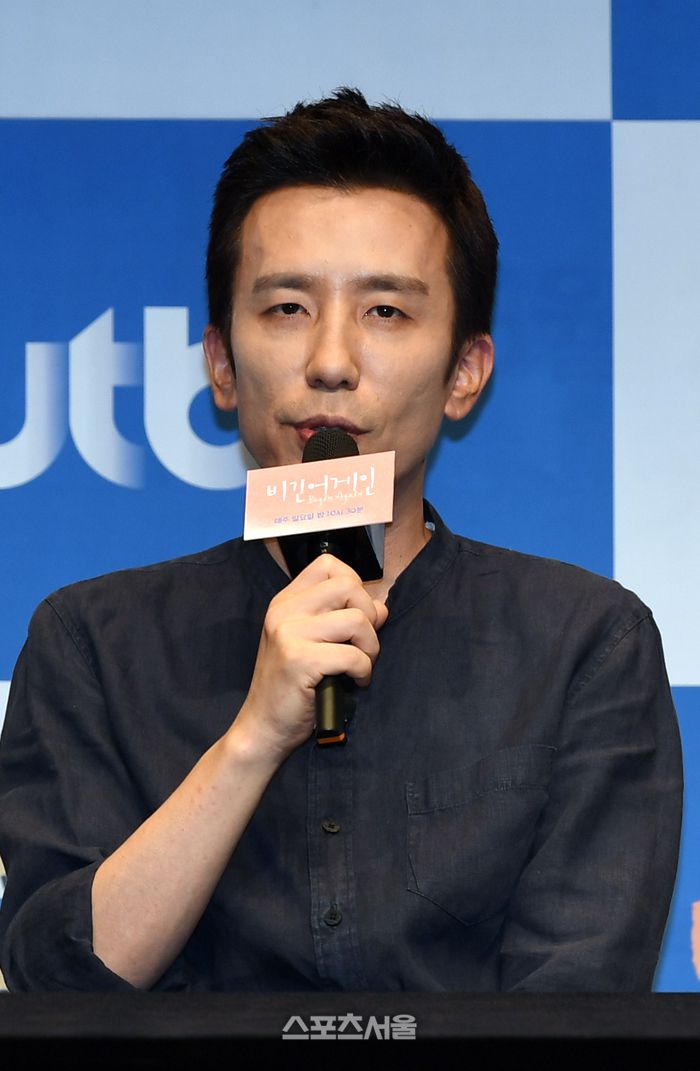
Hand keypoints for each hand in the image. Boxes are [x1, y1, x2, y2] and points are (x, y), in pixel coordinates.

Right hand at [231, 554, 387, 762]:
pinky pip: (354, 655)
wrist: (263, 728)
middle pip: (349, 587)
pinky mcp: (299, 660)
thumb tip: (381, 606)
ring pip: (358, 621)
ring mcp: (289, 634)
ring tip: (359, 667)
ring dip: (370, 648)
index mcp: (285, 602)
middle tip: (362, 646)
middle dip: (369, 617)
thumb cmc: (292, 688)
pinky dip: (363, 671)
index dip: (355, 585)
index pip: (329, 566)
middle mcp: (284, 612)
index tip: (355, 615)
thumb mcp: (310, 643)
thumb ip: (340, 618)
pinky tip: (354, 683)